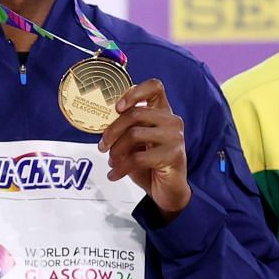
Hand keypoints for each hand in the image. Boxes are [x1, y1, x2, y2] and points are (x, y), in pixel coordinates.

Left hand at [99, 78, 190, 218]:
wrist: (168, 191)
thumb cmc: (150, 164)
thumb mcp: (135, 143)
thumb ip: (126, 128)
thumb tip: (102, 123)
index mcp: (163, 112)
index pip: (154, 87)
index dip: (134, 92)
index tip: (117, 107)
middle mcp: (172, 121)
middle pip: (136, 113)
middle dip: (112, 130)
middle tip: (102, 146)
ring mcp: (175, 138)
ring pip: (134, 134)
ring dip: (116, 151)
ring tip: (112, 162)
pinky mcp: (173, 156)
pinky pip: (138, 158)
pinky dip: (120, 168)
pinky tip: (114, 174)